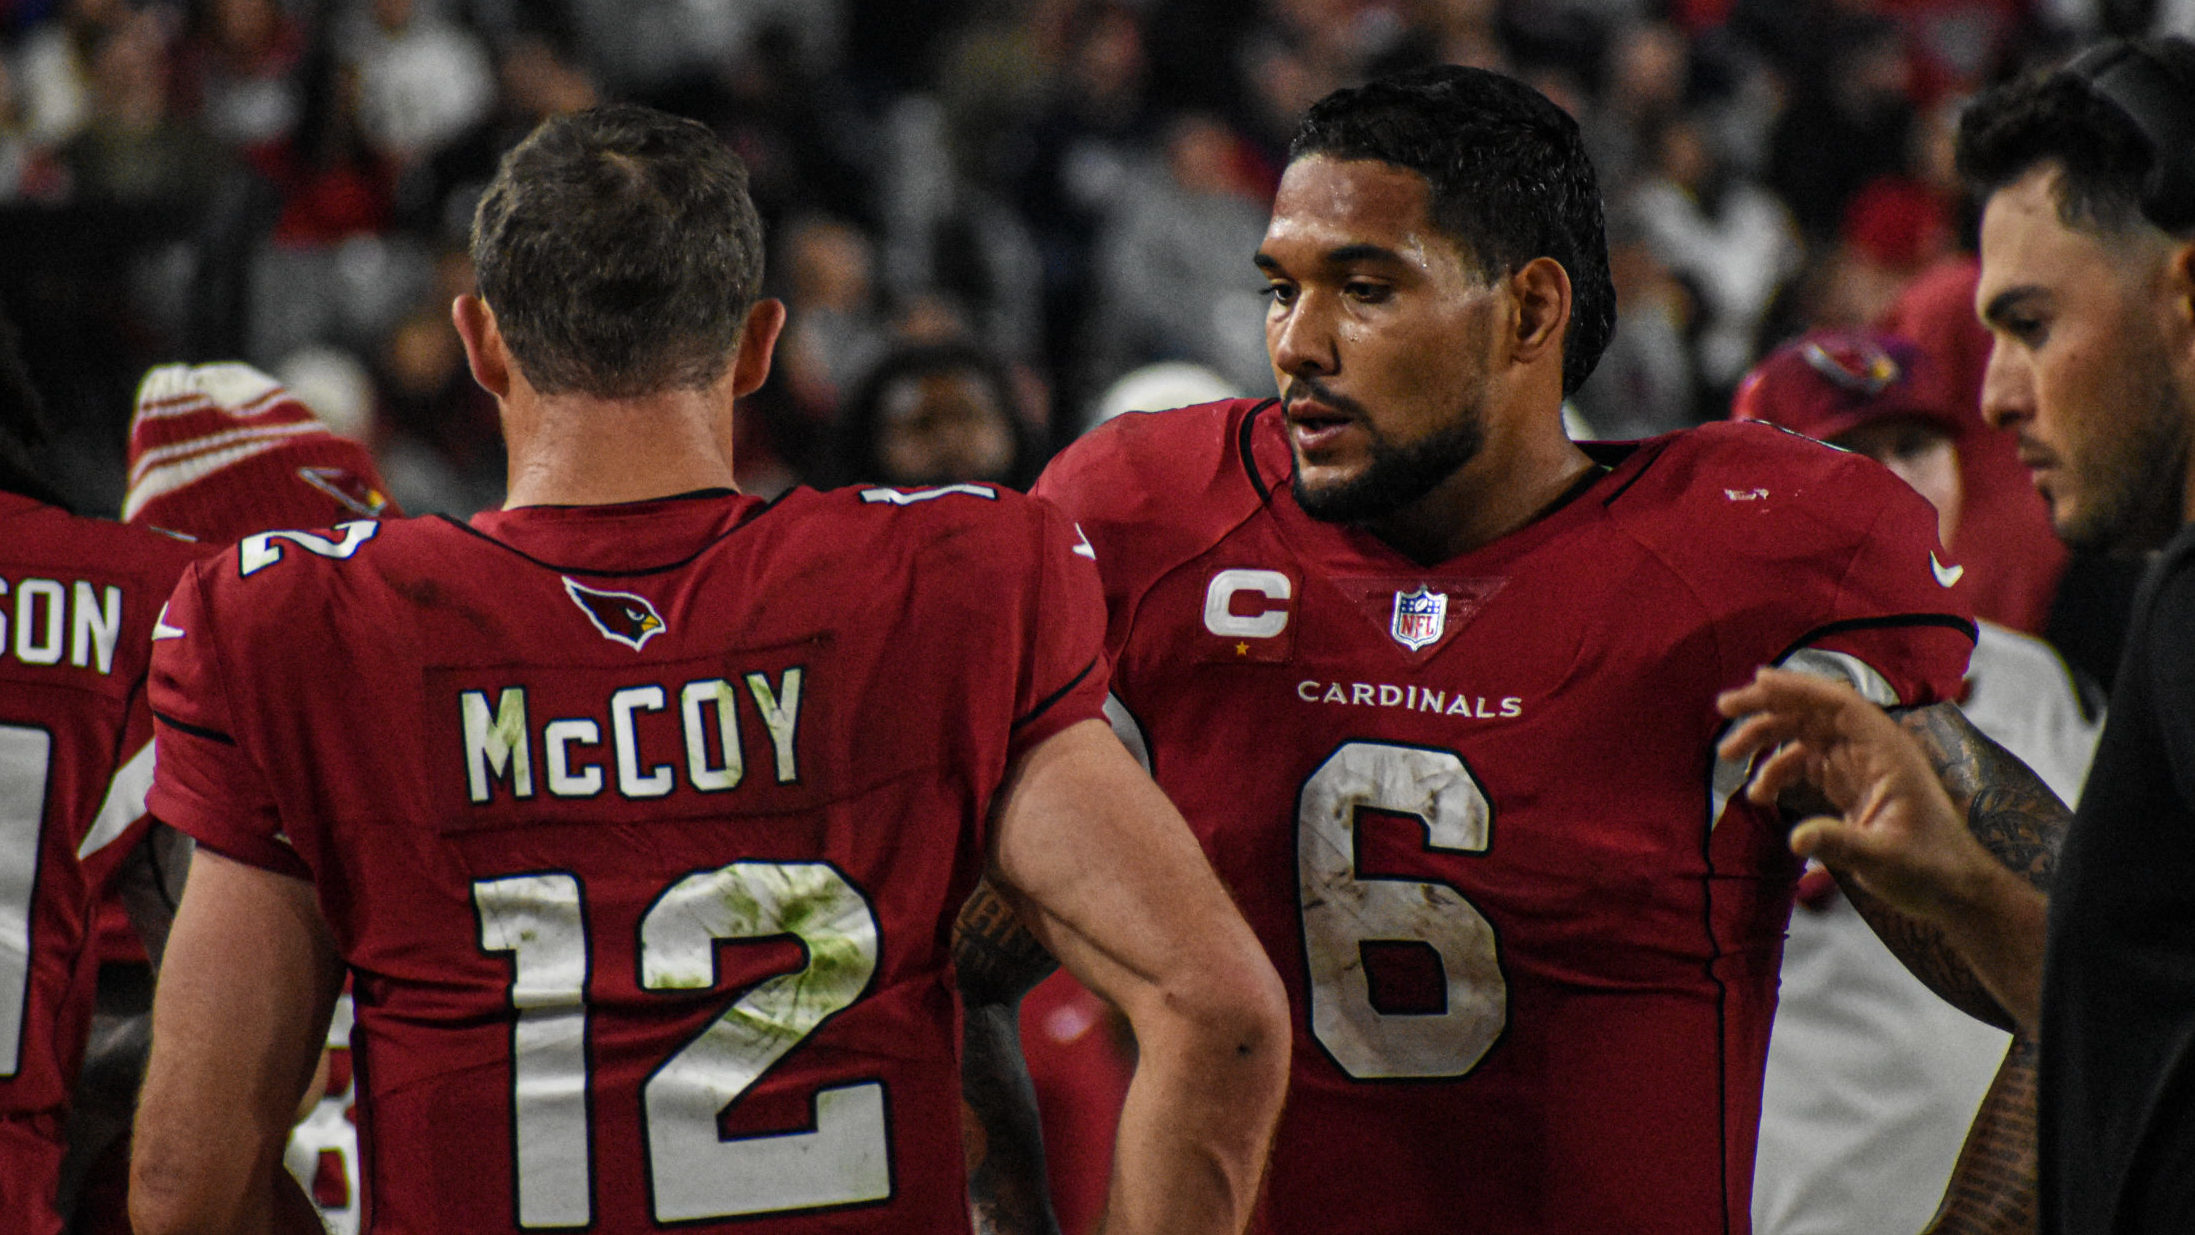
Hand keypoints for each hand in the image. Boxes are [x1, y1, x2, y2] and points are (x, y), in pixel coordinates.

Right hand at [1715, 667, 1996, 925]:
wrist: (1953, 889)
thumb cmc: (1929, 868)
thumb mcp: (1883, 859)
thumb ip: (1839, 844)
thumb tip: (1795, 839)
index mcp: (1886, 751)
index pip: (1838, 704)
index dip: (1798, 689)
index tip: (1757, 681)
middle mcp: (1871, 750)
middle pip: (1814, 713)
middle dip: (1769, 707)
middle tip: (1725, 708)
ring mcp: (1860, 767)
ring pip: (1805, 736)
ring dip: (1767, 739)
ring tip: (1728, 756)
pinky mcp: (1851, 786)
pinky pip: (1807, 764)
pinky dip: (1778, 771)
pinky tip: (1759, 794)